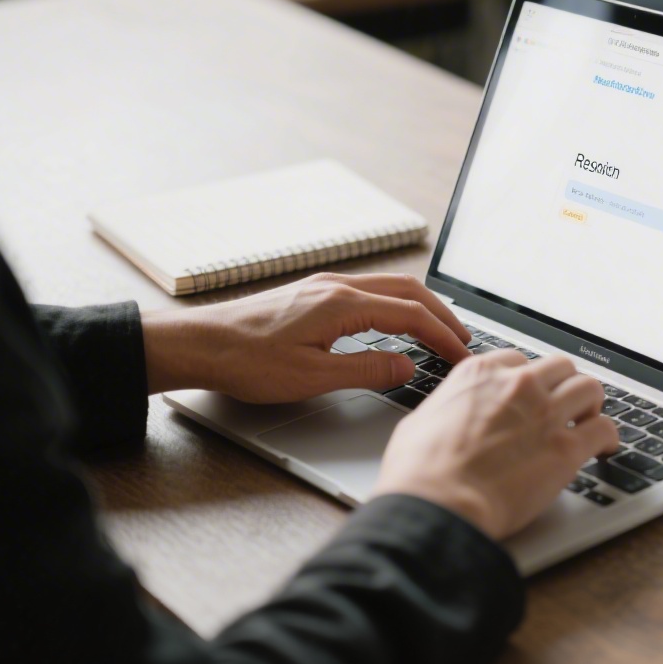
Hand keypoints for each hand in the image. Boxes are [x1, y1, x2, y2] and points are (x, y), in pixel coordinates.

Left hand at [141, 273, 471, 402]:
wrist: (199, 344)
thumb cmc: (246, 361)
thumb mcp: (312, 377)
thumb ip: (366, 371)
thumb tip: (406, 366)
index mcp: (342, 303)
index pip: (411, 315)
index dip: (443, 337)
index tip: (462, 357)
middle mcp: (336, 286)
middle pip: (408, 291)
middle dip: (442, 314)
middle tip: (463, 341)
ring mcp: (323, 286)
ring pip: (389, 286)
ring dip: (420, 306)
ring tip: (439, 330)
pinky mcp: (312, 293)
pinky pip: (370, 291)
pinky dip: (396, 304)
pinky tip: (395, 323)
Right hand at [373, 351, 619, 539]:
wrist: (438, 503)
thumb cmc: (421, 471)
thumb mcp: (422, 421)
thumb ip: (448, 409)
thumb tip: (450, 416)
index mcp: (481, 374)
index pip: (519, 359)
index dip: (528, 379)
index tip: (531, 394)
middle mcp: (518, 385)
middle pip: (560, 367)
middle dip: (563, 385)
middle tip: (564, 405)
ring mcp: (546, 414)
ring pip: (589, 388)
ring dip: (590, 404)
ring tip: (588, 421)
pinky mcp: (566, 449)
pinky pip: (605, 429)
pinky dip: (608, 437)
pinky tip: (605, 447)